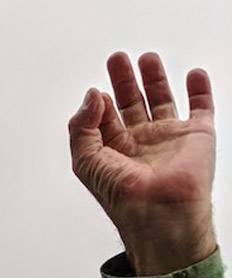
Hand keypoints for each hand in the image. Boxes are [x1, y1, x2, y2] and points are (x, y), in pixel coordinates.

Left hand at [68, 52, 215, 274]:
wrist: (159, 213)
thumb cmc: (121, 196)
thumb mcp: (85, 161)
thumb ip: (81, 126)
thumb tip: (94, 94)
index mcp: (113, 150)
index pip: (103, 118)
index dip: (98, 103)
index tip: (97, 91)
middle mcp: (140, 142)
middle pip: (130, 103)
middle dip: (124, 80)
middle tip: (117, 59)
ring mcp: (169, 138)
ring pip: (161, 100)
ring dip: (154, 78)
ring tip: (146, 58)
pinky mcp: (197, 136)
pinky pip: (201, 107)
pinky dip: (200, 90)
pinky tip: (194, 74)